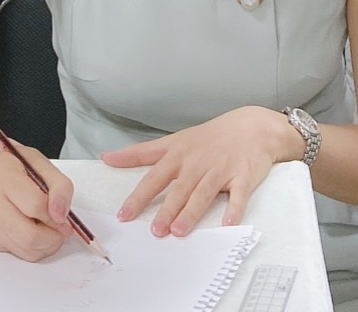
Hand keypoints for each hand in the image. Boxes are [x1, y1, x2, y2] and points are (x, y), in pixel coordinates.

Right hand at [0, 139, 77, 261]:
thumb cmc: (14, 166)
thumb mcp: (42, 163)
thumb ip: (60, 186)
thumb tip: (62, 216)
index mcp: (5, 176)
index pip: (35, 205)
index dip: (56, 215)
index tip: (65, 217)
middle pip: (28, 236)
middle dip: (53, 238)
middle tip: (62, 230)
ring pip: (25, 250)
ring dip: (46, 245)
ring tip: (51, 230)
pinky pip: (18, 252)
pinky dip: (33, 247)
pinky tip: (33, 230)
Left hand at [102, 106, 297, 235]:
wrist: (250, 127)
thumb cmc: (208, 137)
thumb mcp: (172, 141)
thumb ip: (140, 153)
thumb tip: (107, 157)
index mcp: (178, 155)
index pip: (154, 177)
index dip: (139, 196)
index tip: (124, 214)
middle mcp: (197, 163)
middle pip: (180, 189)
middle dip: (167, 209)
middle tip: (155, 230)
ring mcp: (221, 169)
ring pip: (204, 193)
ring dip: (192, 212)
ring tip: (179, 231)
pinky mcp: (243, 175)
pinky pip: (239, 194)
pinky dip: (234, 209)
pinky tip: (228, 223)